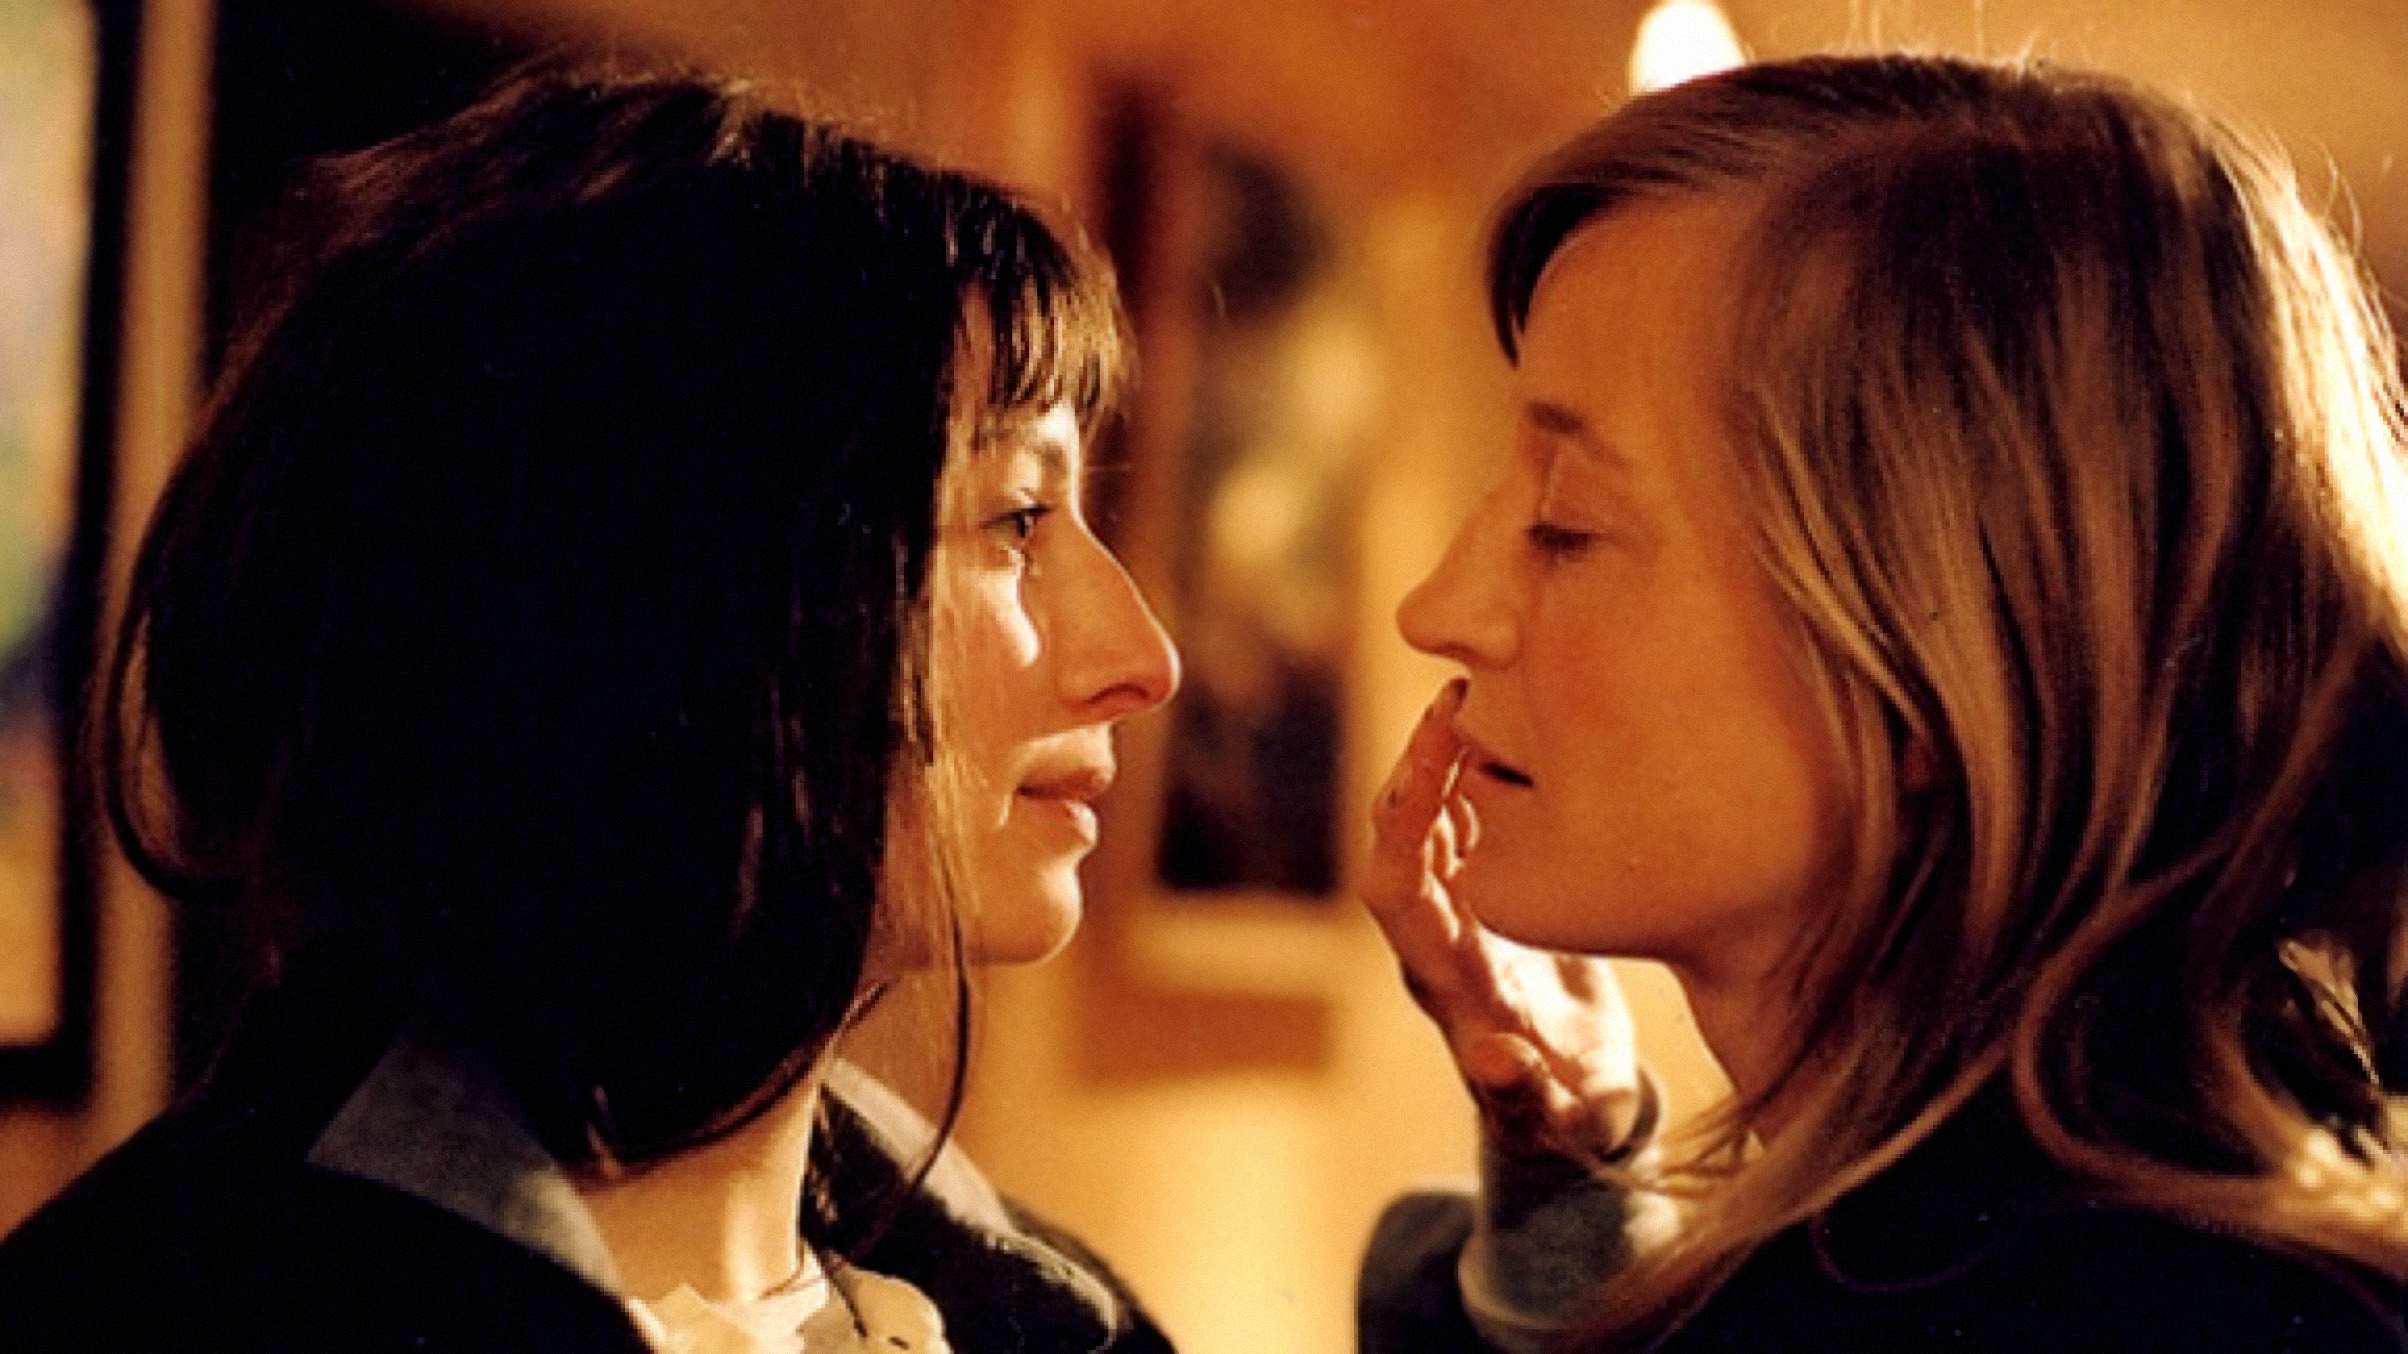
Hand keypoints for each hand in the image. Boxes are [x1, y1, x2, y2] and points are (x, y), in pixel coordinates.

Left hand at [1365, 679, 1647, 1166]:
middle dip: (1416, 769)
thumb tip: (1493, 1062)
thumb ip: (1524, 1093)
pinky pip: (1468, 822)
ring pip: (1429, 821)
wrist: (1572, 1109)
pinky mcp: (1492, 894)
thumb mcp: (1556, 1116)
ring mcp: (1461, 911)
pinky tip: (1509, 724)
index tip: (1431, 762)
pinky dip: (1479, 773)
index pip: (1397, 891)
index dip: (1406, 825)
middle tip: (1454, 697)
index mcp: (1446, 981)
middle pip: (1399, 840)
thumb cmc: (1566, 1117)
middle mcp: (1438, 936)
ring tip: (1475, 688)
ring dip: (1442, 758)